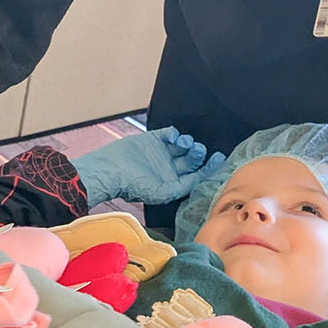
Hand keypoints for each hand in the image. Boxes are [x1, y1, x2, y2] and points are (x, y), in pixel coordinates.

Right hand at [72, 126, 227, 206]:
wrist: (109, 171)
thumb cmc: (130, 186)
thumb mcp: (159, 193)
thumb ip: (179, 187)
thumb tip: (197, 180)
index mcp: (172, 183)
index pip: (196, 175)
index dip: (208, 168)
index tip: (218, 159)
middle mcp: (169, 168)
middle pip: (191, 160)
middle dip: (198, 154)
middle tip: (198, 150)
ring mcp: (161, 153)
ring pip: (183, 146)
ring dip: (187, 143)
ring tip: (183, 143)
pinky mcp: (152, 140)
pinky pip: (169, 134)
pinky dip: (174, 134)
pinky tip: (172, 137)